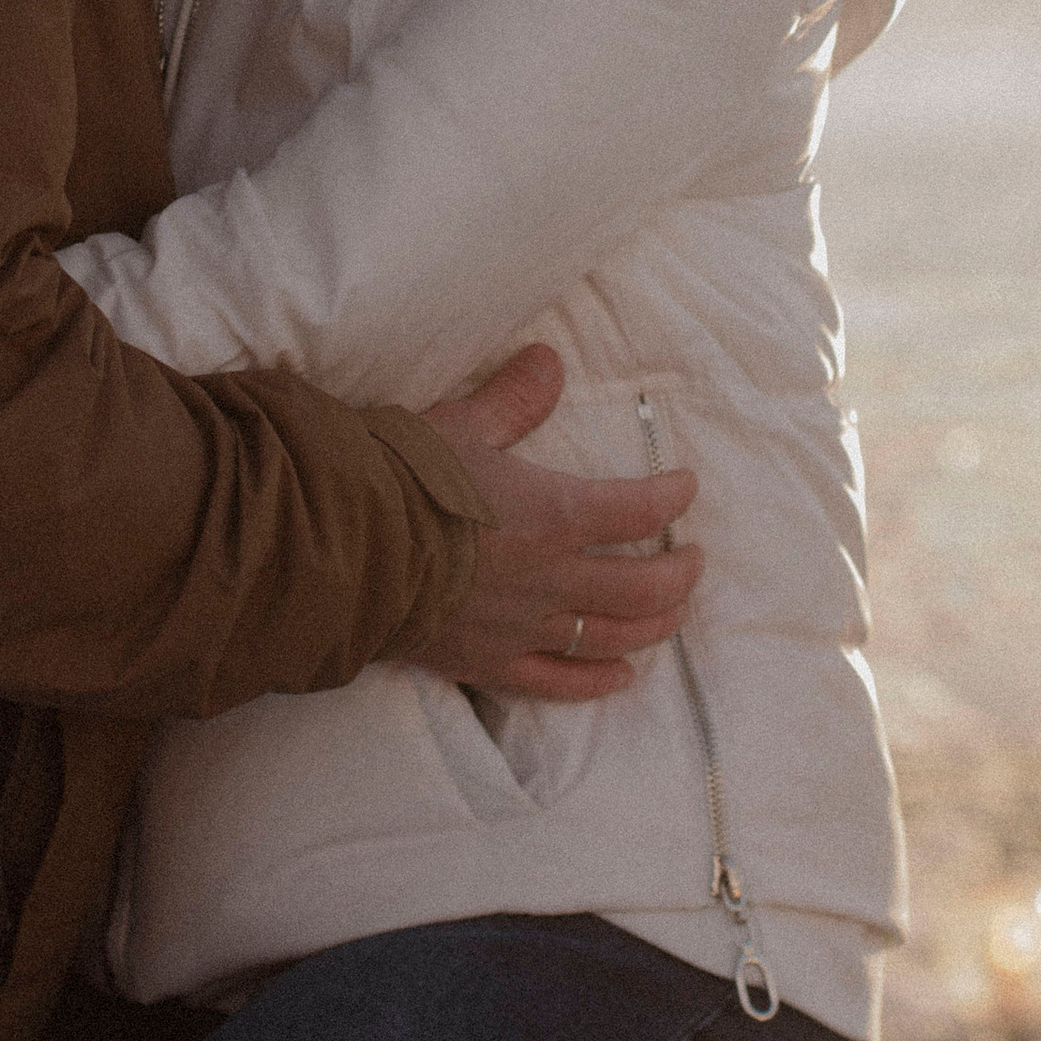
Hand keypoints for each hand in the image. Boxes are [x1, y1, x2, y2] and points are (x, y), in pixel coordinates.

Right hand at [401, 346, 701, 703]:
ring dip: (655, 626)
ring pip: (611, 635)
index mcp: (554, 515)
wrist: (346, 548)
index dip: (670, 497)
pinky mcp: (491, 663)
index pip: (637, 509)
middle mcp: (552, 577)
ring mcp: (525, 627)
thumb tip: (550, 359)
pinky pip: (559, 682)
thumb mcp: (461, 424)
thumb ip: (513, 398)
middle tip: (694, 559)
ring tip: (675, 613)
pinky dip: (597, 680)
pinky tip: (622, 676)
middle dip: (679, 574)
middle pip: (642, 587)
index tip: (685, 486)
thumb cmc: (402, 479)